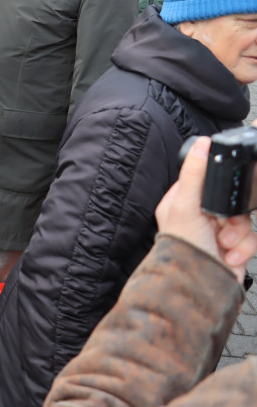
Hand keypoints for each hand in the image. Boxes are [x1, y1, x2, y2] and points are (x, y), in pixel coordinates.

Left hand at [156, 135, 256, 282]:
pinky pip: (251, 238)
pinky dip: (244, 247)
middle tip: (222, 224)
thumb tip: (202, 143)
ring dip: (238, 234)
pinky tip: (230, 255)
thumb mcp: (186, 205)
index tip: (222, 192)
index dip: (218, 184)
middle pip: (230, 199)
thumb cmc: (183, 248)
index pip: (204, 180)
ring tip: (224, 243)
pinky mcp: (233, 248)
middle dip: (232, 215)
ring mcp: (216, 233)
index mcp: (181, 202)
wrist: (199, 287)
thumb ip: (195, 174)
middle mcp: (198, 216)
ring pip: (243, 219)